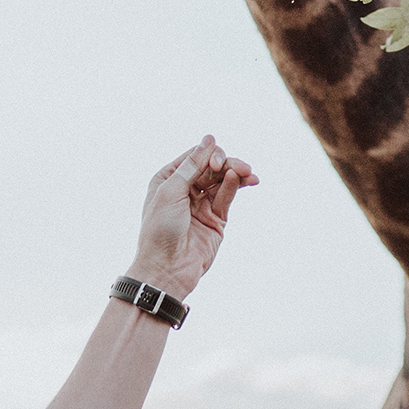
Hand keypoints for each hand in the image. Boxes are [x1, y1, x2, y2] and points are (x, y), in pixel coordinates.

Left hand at [130, 135, 257, 299]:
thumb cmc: (160, 230)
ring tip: (249, 172)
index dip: (208, 154)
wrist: (166, 269)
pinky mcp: (216, 219)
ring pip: (223, 180)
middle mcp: (185, 189)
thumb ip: (192, 166)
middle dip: (224, 162)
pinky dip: (236, 186)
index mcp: (169, 179)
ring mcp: (202, 204)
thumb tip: (209, 139)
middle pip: (211, 166)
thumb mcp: (171, 192)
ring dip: (236, 172)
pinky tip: (244, 180)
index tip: (215, 163)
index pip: (194, 156)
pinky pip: (227, 196)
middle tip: (231, 168)